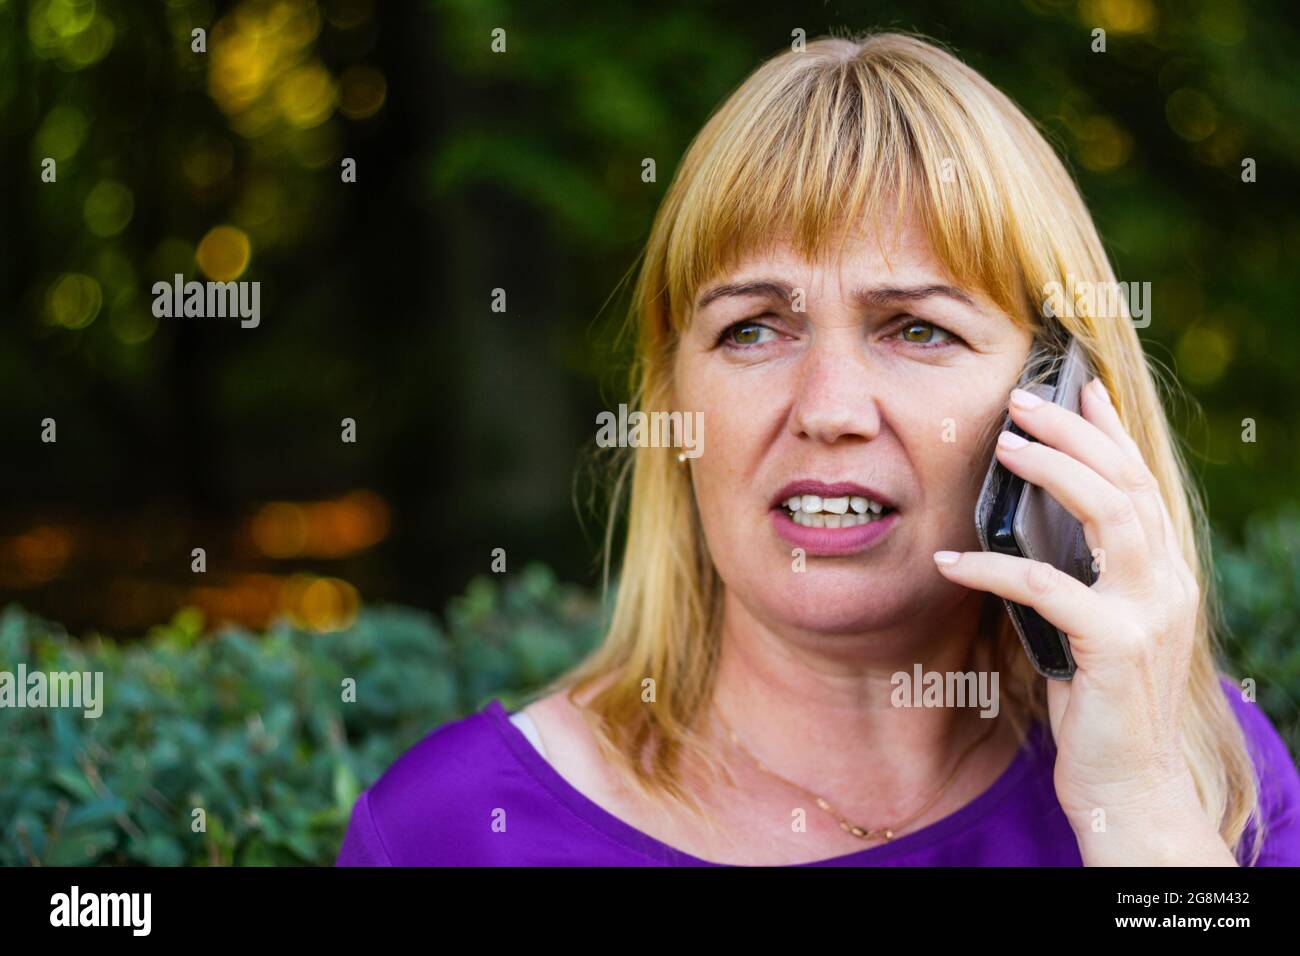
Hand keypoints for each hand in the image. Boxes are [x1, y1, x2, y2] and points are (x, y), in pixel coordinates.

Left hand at [932, 377, 1234, 864]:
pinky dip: (993, 567)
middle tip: (1020, 401)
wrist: (1128, 785)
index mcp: (1164, 572)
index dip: (1109, 431)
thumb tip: (1021, 525)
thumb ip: (1077, 575)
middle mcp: (1168, 583)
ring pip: (1108, 514)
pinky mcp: (1117, 646)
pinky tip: (951, 559)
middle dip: (1074, 432)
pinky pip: (1047, 587)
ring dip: (1053, 471)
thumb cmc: (1098, 703)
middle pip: (1126, 482)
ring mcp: (1150, 612)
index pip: (1140, 482)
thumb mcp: (1090, 625)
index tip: (1077, 387)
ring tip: (1003, 445)